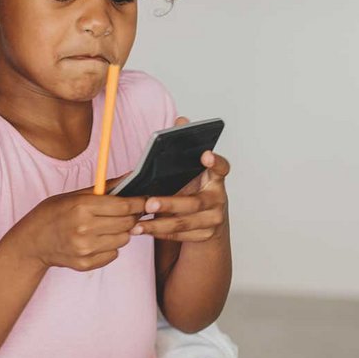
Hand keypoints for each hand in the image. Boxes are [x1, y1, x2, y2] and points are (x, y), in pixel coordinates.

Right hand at [11, 187, 147, 271]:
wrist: (32, 242)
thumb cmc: (53, 214)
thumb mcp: (74, 195)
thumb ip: (105, 187)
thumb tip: (131, 176)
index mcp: (82, 207)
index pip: (124, 206)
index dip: (139, 203)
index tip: (145, 201)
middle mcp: (84, 229)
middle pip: (127, 223)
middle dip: (132, 217)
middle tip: (127, 213)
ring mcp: (85, 249)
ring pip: (123, 240)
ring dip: (121, 232)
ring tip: (107, 227)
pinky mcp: (85, 264)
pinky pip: (113, 255)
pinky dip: (111, 247)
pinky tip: (98, 240)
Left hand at [135, 120, 229, 242]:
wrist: (206, 220)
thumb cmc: (193, 189)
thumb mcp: (189, 171)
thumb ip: (184, 149)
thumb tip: (181, 121)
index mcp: (215, 179)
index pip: (222, 168)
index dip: (216, 162)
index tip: (205, 155)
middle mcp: (218, 199)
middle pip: (194, 203)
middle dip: (170, 203)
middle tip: (149, 202)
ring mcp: (213, 219)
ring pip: (184, 223)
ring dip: (158, 224)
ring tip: (137, 223)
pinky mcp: (205, 235)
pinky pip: (180, 236)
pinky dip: (159, 233)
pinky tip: (142, 230)